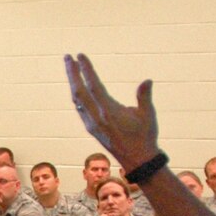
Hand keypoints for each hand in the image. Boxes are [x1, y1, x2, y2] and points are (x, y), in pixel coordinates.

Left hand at [64, 53, 159, 167]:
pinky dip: (76, 94)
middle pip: (79, 91)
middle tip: (67, 57)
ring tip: (70, 67)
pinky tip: (77, 86)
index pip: (94, 86)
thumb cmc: (145, 136)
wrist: (137, 160)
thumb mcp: (148, 115)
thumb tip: (147, 81)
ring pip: (77, 100)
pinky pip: (79, 108)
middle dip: (72, 73)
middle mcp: (96, 117)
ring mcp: (92, 123)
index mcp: (109, 112)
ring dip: (72, 82)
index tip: (80, 55)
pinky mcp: (91, 128)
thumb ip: (144, 97)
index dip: (86, 70)